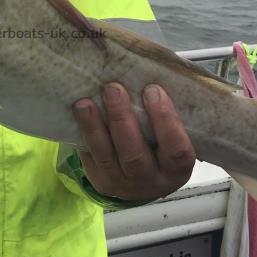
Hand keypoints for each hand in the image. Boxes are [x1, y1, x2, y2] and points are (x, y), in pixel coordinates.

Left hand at [72, 83, 195, 201]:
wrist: (144, 181)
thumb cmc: (162, 146)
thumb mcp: (174, 136)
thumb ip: (166, 112)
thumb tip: (150, 71)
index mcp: (177, 169)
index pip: (176, 148)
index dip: (165, 119)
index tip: (152, 90)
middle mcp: (151, 181)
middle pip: (134, 154)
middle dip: (121, 119)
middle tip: (113, 89)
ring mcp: (123, 184)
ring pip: (106, 156)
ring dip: (94, 126)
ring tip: (85, 102)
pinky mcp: (100, 181)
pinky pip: (89, 157)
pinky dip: (84, 134)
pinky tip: (79, 113)